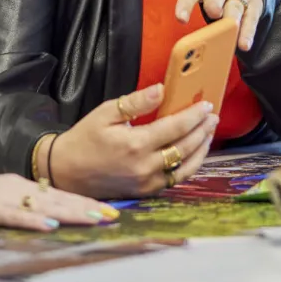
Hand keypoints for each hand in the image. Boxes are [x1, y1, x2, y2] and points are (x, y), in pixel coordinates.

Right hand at [0, 171, 117, 231]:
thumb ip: (17, 205)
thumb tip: (44, 215)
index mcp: (18, 186)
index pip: (59, 193)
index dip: (85, 201)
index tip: (109, 209)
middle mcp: (16, 188)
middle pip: (59, 197)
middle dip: (88, 206)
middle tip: (114, 214)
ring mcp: (2, 197)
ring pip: (45, 204)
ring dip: (72, 210)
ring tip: (96, 217)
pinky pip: (14, 215)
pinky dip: (33, 219)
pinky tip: (51, 223)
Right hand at [49, 83, 218, 198]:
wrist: (66, 171)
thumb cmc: (85, 138)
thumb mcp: (106, 112)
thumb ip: (136, 102)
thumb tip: (161, 89)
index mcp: (135, 144)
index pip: (175, 128)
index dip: (194, 115)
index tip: (206, 105)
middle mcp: (145, 166)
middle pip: (185, 147)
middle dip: (202, 130)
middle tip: (213, 116)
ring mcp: (147, 182)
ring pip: (186, 167)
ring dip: (201, 149)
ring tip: (208, 134)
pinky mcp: (146, 192)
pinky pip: (175, 179)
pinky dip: (189, 166)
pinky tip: (194, 153)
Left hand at [138, 0, 262, 49]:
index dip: (186, 2)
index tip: (180, 18)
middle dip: (215, 2)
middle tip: (212, 11)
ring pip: (235, 7)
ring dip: (232, 17)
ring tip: (229, 29)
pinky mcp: (253, 6)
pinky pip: (251, 19)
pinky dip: (248, 32)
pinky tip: (243, 45)